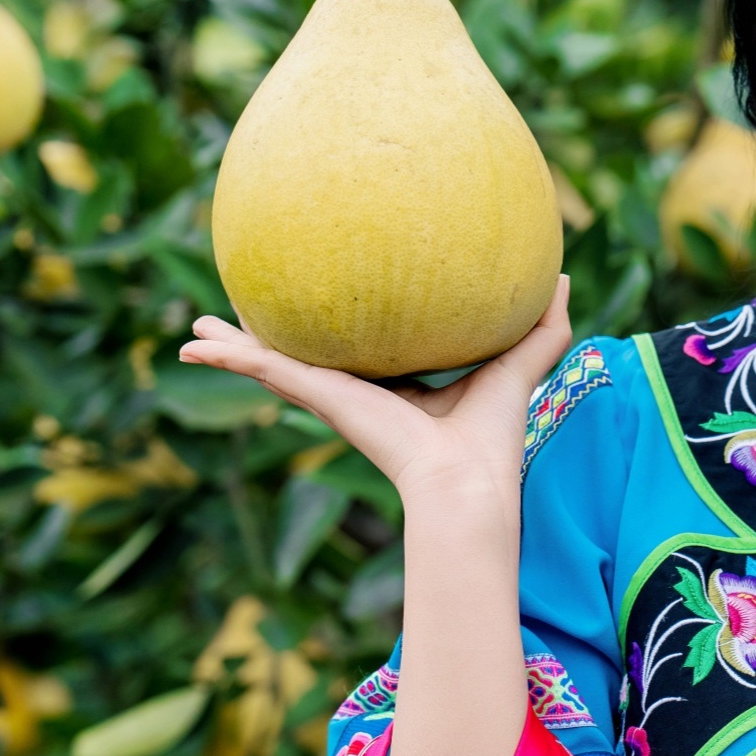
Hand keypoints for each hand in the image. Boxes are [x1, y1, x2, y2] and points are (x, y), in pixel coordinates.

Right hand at [176, 277, 577, 497]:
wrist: (466, 479)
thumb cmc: (495, 434)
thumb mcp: (522, 361)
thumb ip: (543, 323)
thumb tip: (563, 275)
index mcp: (397, 386)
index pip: (362, 355)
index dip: (343, 333)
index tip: (324, 313)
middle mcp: (358, 392)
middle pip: (306, 359)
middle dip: (273, 343)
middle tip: (237, 321)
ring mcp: (333, 396)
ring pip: (270, 365)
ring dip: (230, 349)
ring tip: (191, 333)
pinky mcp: (319, 396)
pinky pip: (262, 369)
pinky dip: (226, 357)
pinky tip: (191, 345)